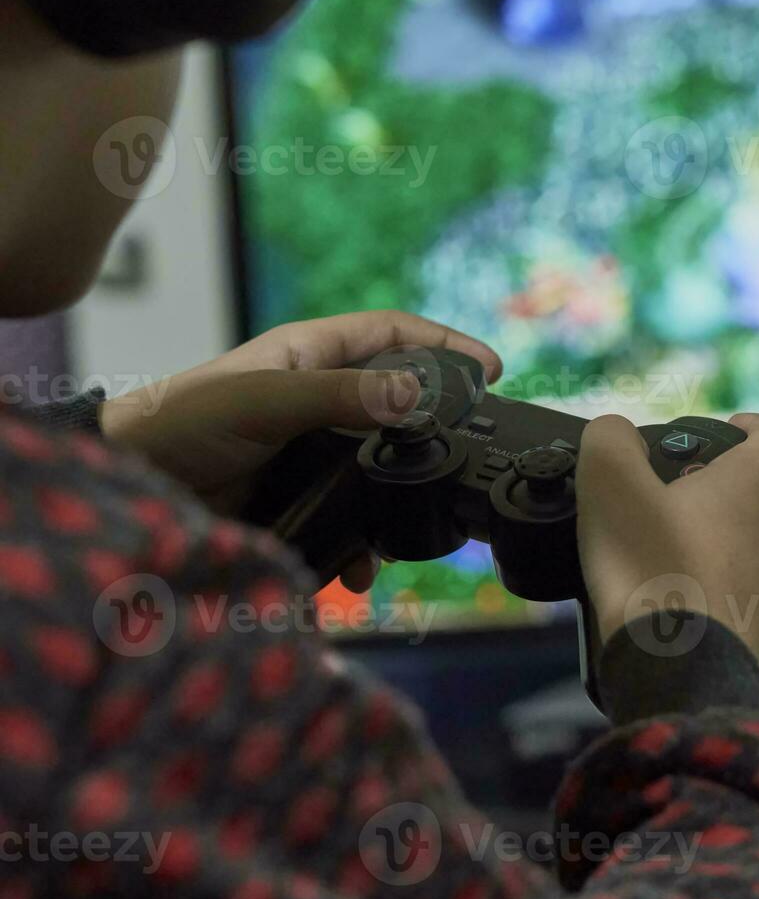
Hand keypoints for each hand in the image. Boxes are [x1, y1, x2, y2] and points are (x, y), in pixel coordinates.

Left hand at [100, 311, 501, 589]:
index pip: (393, 334)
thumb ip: (340, 396)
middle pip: (397, 402)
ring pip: (378, 466)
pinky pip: (349, 515)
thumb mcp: (264, 400)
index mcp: (308, 355)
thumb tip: (415, 395)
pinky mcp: (298, 498)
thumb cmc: (179, 424)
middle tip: (470, 450)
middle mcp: (315, 398)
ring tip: (416, 522)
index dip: (444, 343)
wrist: (127, 490)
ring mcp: (308, 451)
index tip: (490, 369)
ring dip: (399, 497)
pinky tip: (365, 564)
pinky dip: (363, 540)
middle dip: (435, 428)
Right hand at [575, 413, 758, 696]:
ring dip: (751, 546)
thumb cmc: (650, 573)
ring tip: (698, 562)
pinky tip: (706, 612)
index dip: (757, 426)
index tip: (727, 436)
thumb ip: (611, 442)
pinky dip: (748, 598)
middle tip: (700, 505)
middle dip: (752, 490)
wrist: (683, 677)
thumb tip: (616, 431)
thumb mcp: (609, 489)